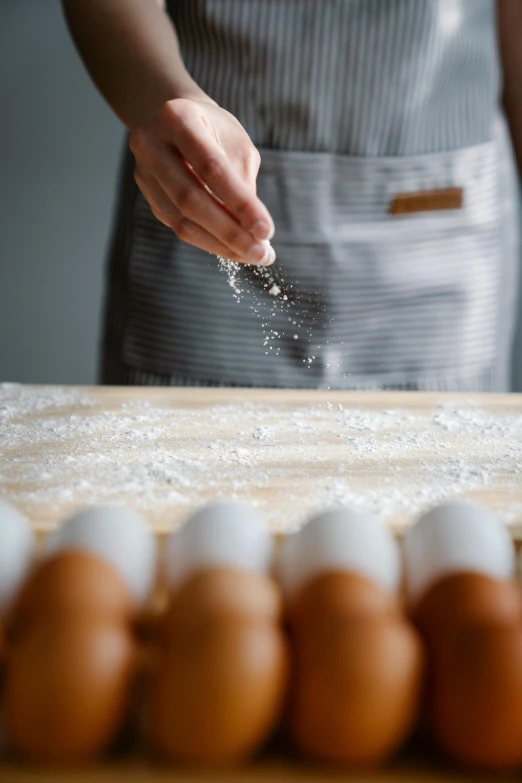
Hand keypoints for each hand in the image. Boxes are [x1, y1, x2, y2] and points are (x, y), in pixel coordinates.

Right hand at [129, 98, 274, 264]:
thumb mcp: (236, 144)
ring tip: (253, 255)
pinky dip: (209, 241)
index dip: (240, 203)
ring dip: (221, 244)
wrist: (180, 123)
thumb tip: (253, 234)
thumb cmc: (216, 131)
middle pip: (190, 199)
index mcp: (177, 119)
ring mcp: (144, 172)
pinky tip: (234, 248)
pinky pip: (179, 227)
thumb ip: (242, 183)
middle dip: (230, 232)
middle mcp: (151, 144)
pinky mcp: (147, 195)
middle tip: (261, 254)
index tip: (266, 231)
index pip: (211, 168)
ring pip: (181, 221)